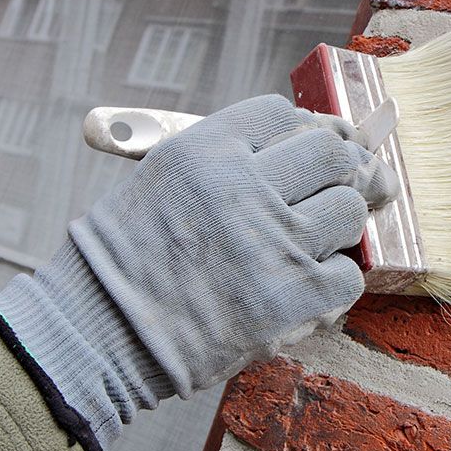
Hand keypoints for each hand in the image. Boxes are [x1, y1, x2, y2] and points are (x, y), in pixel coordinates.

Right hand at [0, 94, 395, 450]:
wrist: (100, 335)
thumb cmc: (127, 260)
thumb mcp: (159, 179)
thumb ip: (225, 157)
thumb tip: (305, 141)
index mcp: (204, 151)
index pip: (284, 115)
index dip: (303, 132)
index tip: (311, 149)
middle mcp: (242, 189)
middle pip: (331, 156)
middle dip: (339, 172)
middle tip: (336, 190)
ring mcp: (273, 245)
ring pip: (350, 210)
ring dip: (339, 227)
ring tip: (309, 245)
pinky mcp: (293, 300)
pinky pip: (349, 276)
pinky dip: (333, 283)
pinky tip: (303, 288)